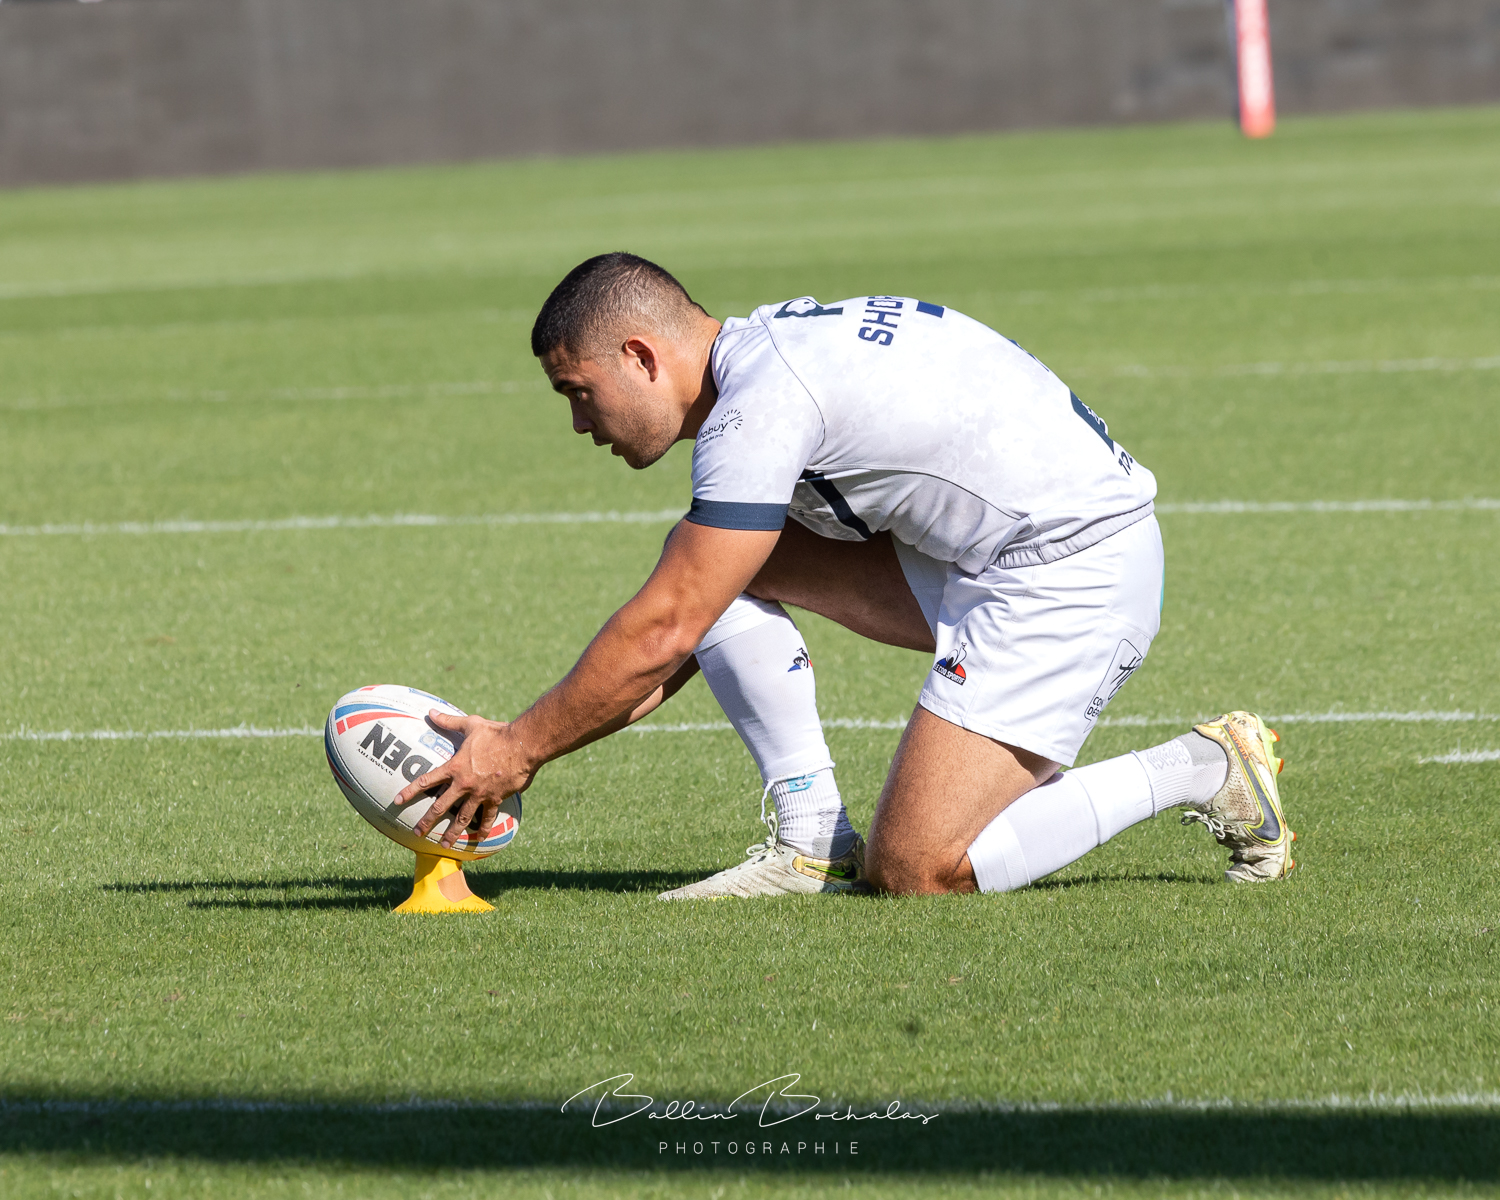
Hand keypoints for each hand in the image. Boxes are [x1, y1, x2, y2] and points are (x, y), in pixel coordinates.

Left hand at [394, 711, 533, 848]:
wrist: (522, 746)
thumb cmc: (496, 733)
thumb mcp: (471, 724)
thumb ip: (449, 721)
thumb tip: (431, 712)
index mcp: (455, 766)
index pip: (427, 781)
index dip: (410, 791)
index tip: (397, 801)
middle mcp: (464, 784)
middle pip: (441, 806)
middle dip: (427, 821)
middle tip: (417, 832)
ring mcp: (480, 793)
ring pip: (462, 818)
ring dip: (452, 832)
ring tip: (444, 845)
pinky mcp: (496, 798)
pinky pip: (488, 817)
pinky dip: (483, 828)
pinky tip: (479, 838)